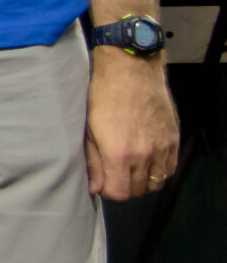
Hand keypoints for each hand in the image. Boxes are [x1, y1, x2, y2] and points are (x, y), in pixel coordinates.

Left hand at [85, 48, 179, 200]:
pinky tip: (146, 161)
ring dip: (141, 180)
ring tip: (129, 168)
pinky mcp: (173, 139)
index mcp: (119, 153)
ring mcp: (162, 147)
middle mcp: (144, 154)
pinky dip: (159, 170)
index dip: (108, 191)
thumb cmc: (103, 95)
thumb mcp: (89, 128)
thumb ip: (93, 162)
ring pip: (155, 182)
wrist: (130, 70)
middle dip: (123, 186)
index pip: (119, 193)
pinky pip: (170, 168)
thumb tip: (95, 187)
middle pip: (137, 190)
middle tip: (114, 173)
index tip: (102, 181)